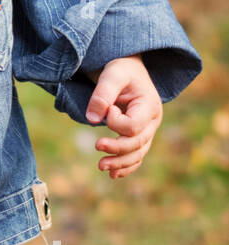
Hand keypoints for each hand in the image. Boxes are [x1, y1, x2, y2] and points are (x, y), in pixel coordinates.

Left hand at [83, 55, 162, 177]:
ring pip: (137, 154)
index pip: (134, 125)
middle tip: (96, 146)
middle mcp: (152, 121)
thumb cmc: (121, 70)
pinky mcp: (139, 136)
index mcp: (150, 105)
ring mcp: (147, 130)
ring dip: (120, 163)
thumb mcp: (112, 74)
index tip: (108, 109)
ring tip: (101, 166)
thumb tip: (92, 119)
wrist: (128, 70)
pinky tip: (113, 174)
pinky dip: (126, 167)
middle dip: (117, 149)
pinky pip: (136, 156)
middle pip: (137, 143)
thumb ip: (102, 94)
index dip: (116, 123)